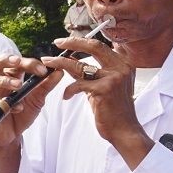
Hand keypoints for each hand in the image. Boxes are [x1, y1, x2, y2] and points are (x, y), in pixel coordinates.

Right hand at [0, 54, 63, 148]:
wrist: (13, 134)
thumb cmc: (22, 113)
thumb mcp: (37, 98)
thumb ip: (46, 85)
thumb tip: (59, 72)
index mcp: (10, 76)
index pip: (15, 62)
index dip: (28, 63)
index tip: (42, 70)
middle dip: (5, 59)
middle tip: (18, 62)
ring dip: (5, 81)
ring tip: (18, 86)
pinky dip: (1, 102)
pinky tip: (14, 107)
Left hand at [44, 37, 152, 167]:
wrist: (124, 130)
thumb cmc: (112, 109)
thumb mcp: (102, 85)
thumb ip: (89, 71)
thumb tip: (70, 58)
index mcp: (123, 64)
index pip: (99, 46)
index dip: (80, 42)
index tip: (65, 41)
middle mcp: (121, 67)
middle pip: (93, 46)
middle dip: (72, 42)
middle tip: (56, 43)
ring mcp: (114, 77)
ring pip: (81, 65)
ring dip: (60, 63)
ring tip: (48, 62)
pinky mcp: (105, 89)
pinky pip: (78, 84)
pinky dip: (69, 90)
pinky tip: (65, 96)